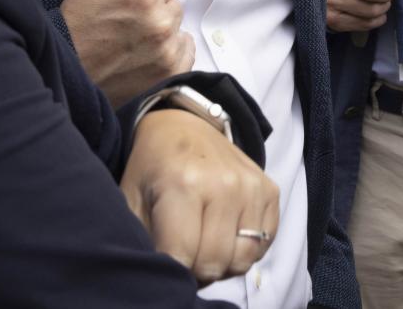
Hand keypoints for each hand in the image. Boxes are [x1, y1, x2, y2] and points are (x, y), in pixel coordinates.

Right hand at [61, 0, 193, 107]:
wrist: (69, 78)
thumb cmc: (76, 28)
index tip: (124, 6)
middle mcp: (161, 21)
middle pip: (172, 5)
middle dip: (154, 11)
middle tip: (126, 27)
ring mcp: (168, 50)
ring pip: (179, 29)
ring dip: (162, 34)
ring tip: (133, 45)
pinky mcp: (172, 73)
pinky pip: (186, 52)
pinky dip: (170, 55)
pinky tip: (144, 60)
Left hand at [122, 109, 279, 285]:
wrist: (184, 125)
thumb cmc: (152, 168)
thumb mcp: (132, 199)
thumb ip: (143, 240)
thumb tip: (161, 277)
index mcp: (183, 185)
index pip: (182, 258)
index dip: (172, 271)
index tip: (165, 261)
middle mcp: (223, 184)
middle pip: (214, 263)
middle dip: (196, 270)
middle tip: (183, 254)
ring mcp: (251, 186)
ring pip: (243, 259)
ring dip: (222, 263)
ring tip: (204, 245)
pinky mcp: (270, 190)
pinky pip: (263, 244)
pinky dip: (244, 249)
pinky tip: (225, 233)